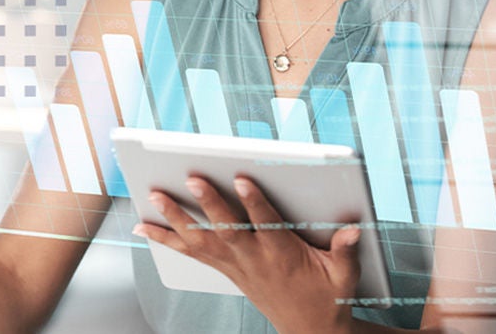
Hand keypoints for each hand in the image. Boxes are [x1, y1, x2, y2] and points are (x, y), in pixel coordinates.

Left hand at [134, 176, 362, 333]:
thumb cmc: (327, 297)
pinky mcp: (225, 269)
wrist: (309, 331)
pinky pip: (190, 253)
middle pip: (226, 229)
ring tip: (154, 196)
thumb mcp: (344, 277)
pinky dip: (165, 238)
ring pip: (200, 240)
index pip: (266, 224)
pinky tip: (143, 226)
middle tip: (192, 178)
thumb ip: (345, 252)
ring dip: (176, 218)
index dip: (254, 202)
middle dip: (208, 204)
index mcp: (282, 255)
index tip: (241, 177)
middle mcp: (253, 259)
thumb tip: (352, 229)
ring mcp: (234, 265)